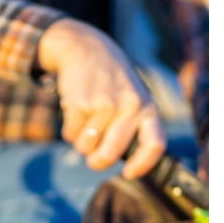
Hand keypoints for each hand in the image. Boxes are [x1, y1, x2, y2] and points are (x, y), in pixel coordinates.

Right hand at [37, 19, 164, 178]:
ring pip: (86, 147)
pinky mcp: (80, 104)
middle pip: (110, 154)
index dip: (142, 165)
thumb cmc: (112, 82)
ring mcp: (104, 105)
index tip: (129, 174)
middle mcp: (129, 106)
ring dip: (81, 141)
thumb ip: (134, 126)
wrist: (86, 49)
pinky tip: (75, 110)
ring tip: (86, 120)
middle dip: (97, 162)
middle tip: (94, 160)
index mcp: (148, 107)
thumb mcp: (134, 97)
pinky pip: (70, 135)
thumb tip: (126, 164)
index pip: (154, 144)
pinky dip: (69, 130)